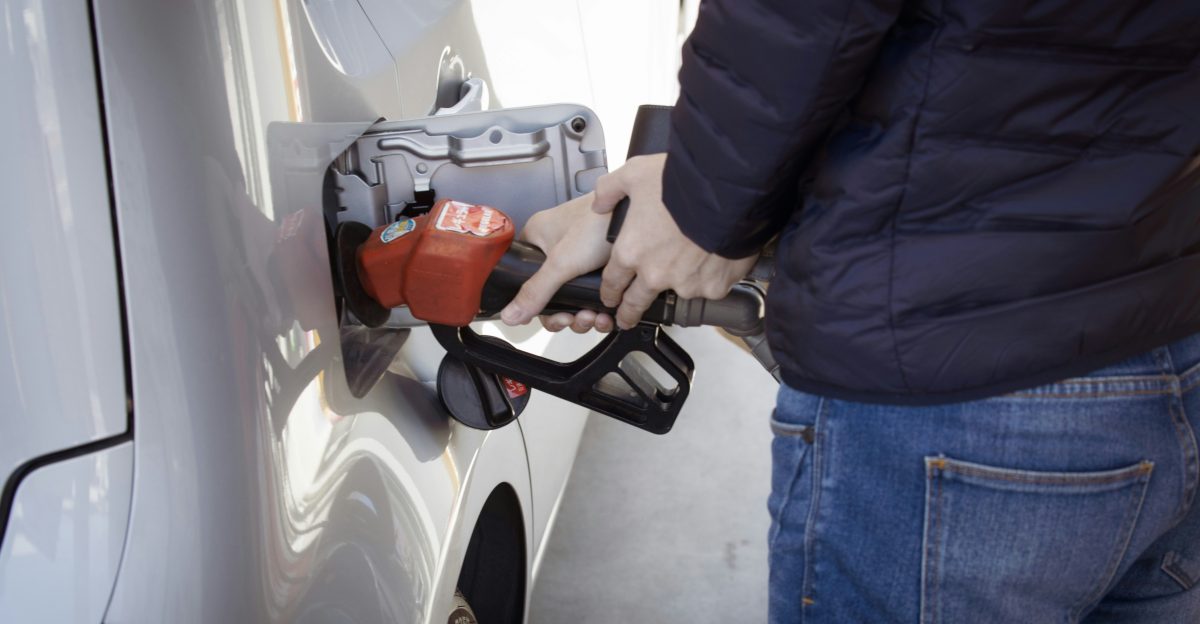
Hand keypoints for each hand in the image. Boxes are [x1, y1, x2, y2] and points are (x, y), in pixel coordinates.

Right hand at [499, 194, 615, 332]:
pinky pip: (593, 295)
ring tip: (595, 316)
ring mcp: (579, 257)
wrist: (639, 213)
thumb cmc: (600, 221)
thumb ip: (536, 291)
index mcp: (537, 239)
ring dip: (584, 315)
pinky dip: (599, 309)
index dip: (538, 306)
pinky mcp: (600, 264)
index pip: (525, 281)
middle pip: (551, 295)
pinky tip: (606, 314)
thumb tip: (511, 315)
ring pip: (574, 298)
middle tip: (577, 318)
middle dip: (566, 314)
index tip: (555, 316)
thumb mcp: (562, 262)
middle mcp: (556, 248)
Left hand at [592, 154, 757, 328]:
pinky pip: (709, 288)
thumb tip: (600, 203)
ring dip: (679, 283)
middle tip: (628, 318)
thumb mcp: (634, 174)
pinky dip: (710, 277)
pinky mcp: (713, 287)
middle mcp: (655, 273)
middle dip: (628, 313)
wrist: (726, 192)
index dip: (609, 292)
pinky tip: (714, 258)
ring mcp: (685, 284)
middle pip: (635, 303)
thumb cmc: (682, 182)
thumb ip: (610, 190)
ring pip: (677, 292)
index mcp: (631, 251)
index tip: (611, 297)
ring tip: (689, 265)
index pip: (612, 282)